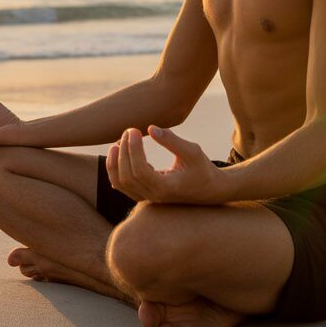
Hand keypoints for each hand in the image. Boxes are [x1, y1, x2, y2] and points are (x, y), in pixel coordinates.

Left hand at [105, 125, 226, 203]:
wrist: (211, 190)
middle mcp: (154, 196)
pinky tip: (119, 153)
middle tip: (130, 130)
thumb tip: (150, 128)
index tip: (135, 130)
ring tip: (118, 142)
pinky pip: (122, 185)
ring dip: (115, 162)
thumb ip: (172, 141)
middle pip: (127, 177)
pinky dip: (116, 169)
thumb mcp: (193, 151)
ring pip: (120, 183)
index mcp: (166, 188)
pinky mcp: (144, 195)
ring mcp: (148, 198)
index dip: (133, 150)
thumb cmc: (203, 169)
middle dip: (124, 151)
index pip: (140, 171)